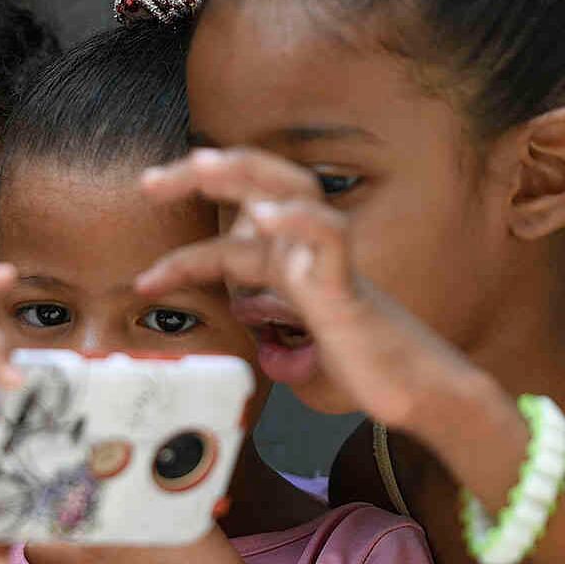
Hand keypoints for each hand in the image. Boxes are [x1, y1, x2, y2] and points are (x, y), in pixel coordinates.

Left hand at [136, 148, 500, 432]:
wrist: (421, 396)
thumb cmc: (367, 371)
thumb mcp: (302, 357)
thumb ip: (279, 343)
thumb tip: (262, 352)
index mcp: (291, 266)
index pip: (228, 246)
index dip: (182, 258)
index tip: (143, 282)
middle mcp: (308, 252)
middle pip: (257, 188)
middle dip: (202, 175)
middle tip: (149, 182)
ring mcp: (330, 263)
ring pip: (294, 191)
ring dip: (245, 173)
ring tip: (201, 167)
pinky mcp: (350, 287)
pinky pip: (331, 238)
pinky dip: (300, 221)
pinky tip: (268, 215)